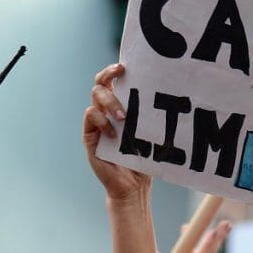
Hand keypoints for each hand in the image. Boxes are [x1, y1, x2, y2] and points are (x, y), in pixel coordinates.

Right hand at [83, 63, 150, 201]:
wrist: (133, 187)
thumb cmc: (144, 159)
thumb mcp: (149, 133)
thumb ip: (148, 115)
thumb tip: (163, 93)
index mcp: (118, 108)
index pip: (111, 82)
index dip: (113, 70)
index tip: (124, 66)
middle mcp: (105, 113)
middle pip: (100, 84)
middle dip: (108, 75)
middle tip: (121, 75)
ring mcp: (96, 124)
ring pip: (95, 97)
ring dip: (109, 102)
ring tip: (123, 117)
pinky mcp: (90, 137)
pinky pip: (90, 117)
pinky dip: (102, 121)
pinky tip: (114, 134)